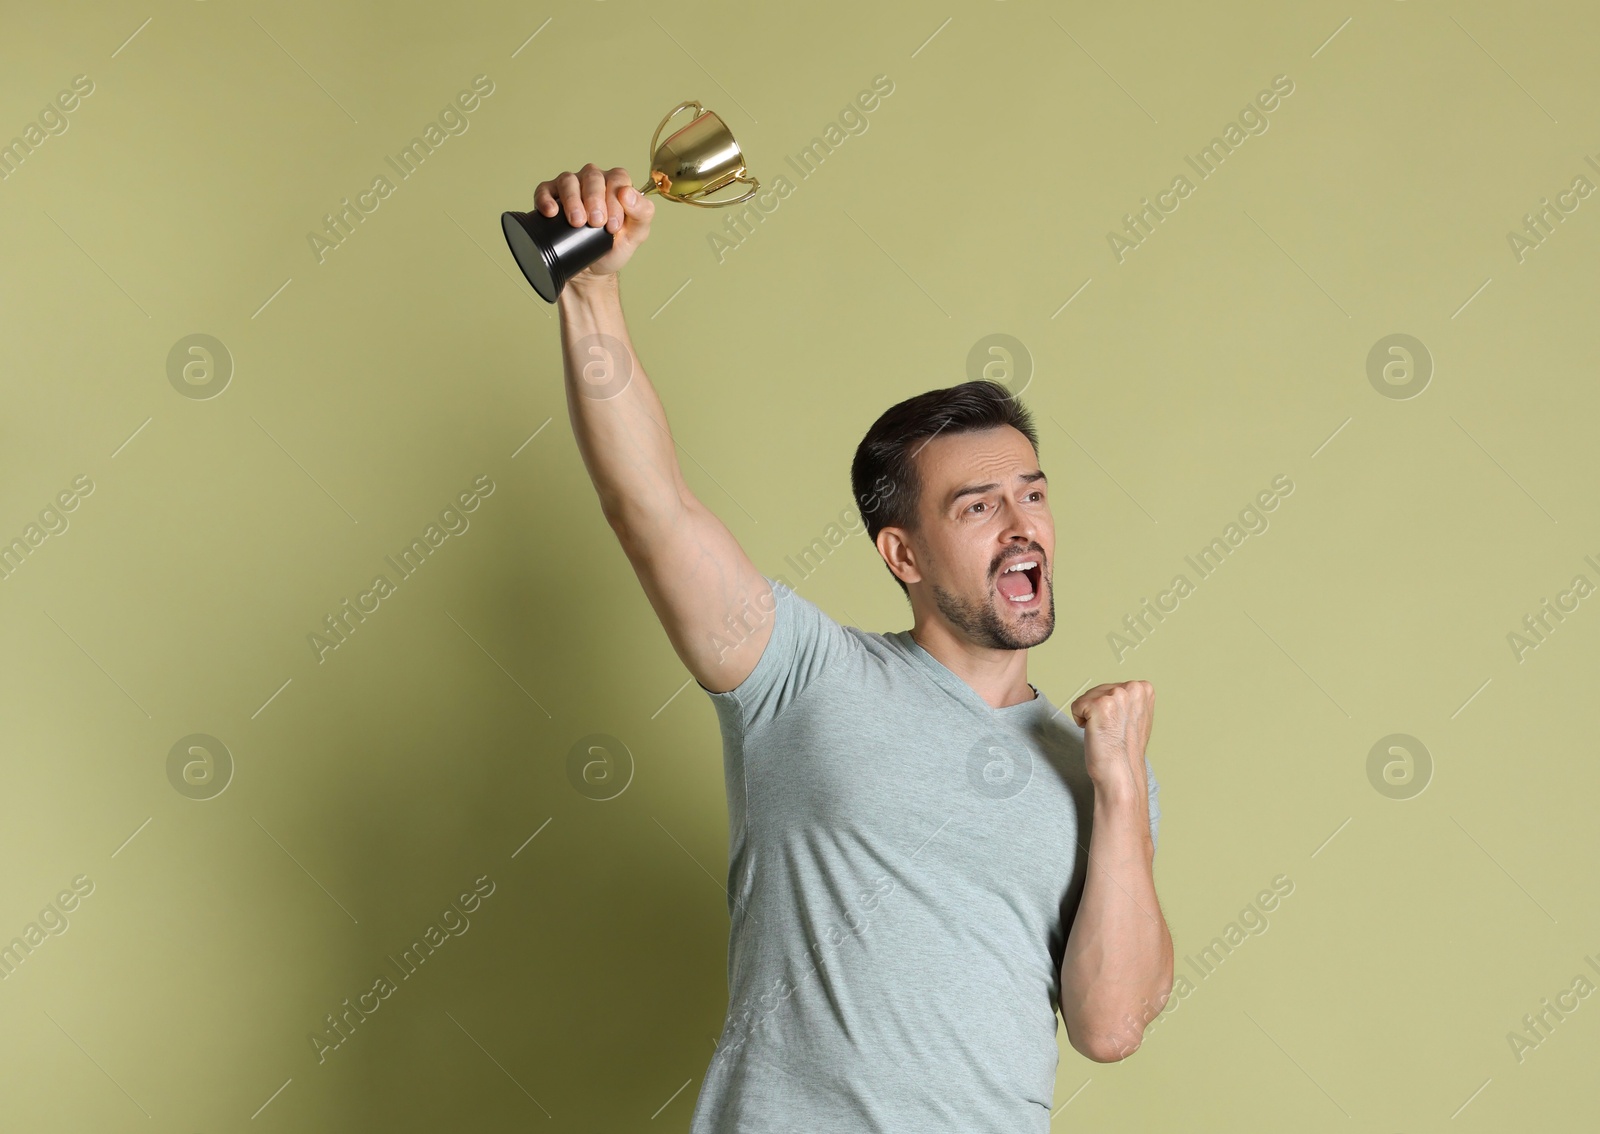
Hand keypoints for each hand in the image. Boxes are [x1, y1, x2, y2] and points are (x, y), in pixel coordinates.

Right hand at [532, 163, 654, 282]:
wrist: (590, 271)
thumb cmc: (613, 248)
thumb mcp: (636, 235)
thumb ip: (642, 213)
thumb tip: (627, 193)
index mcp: (616, 184)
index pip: (617, 178)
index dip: (615, 200)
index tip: (613, 225)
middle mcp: (592, 180)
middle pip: (592, 176)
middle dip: (594, 199)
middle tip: (596, 223)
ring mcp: (570, 187)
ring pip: (568, 180)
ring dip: (572, 199)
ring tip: (577, 221)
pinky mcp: (549, 198)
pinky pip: (544, 190)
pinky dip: (546, 199)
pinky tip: (551, 212)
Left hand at [1070, 680, 1153, 795]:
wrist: (1121, 772)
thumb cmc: (1124, 750)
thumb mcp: (1136, 716)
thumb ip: (1128, 700)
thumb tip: (1117, 692)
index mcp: (1144, 689)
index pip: (1111, 688)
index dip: (1110, 709)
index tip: (1119, 725)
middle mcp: (1133, 688)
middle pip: (1097, 690)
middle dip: (1098, 711)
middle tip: (1111, 731)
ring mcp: (1117, 695)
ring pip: (1086, 698)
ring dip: (1090, 717)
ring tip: (1105, 732)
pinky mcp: (1100, 704)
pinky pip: (1076, 706)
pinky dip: (1080, 721)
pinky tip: (1096, 733)